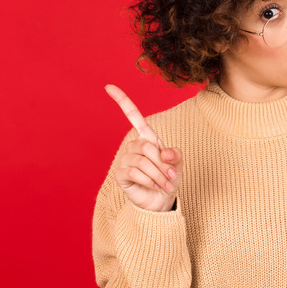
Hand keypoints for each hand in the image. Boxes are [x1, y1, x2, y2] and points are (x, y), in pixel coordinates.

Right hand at [105, 84, 182, 211]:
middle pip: (146, 146)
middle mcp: (134, 146)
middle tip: (171, 177)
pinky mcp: (121, 175)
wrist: (163, 200)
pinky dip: (149, 181)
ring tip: (166, 185)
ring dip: (158, 175)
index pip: (133, 115)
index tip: (108, 86)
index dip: (122, 101)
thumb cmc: (169, 179)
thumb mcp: (178, 164)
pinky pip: (135, 172)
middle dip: (162, 163)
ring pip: (142, 161)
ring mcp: (126, 160)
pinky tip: (153, 186)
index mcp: (147, 138)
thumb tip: (163, 153)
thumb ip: (174, 154)